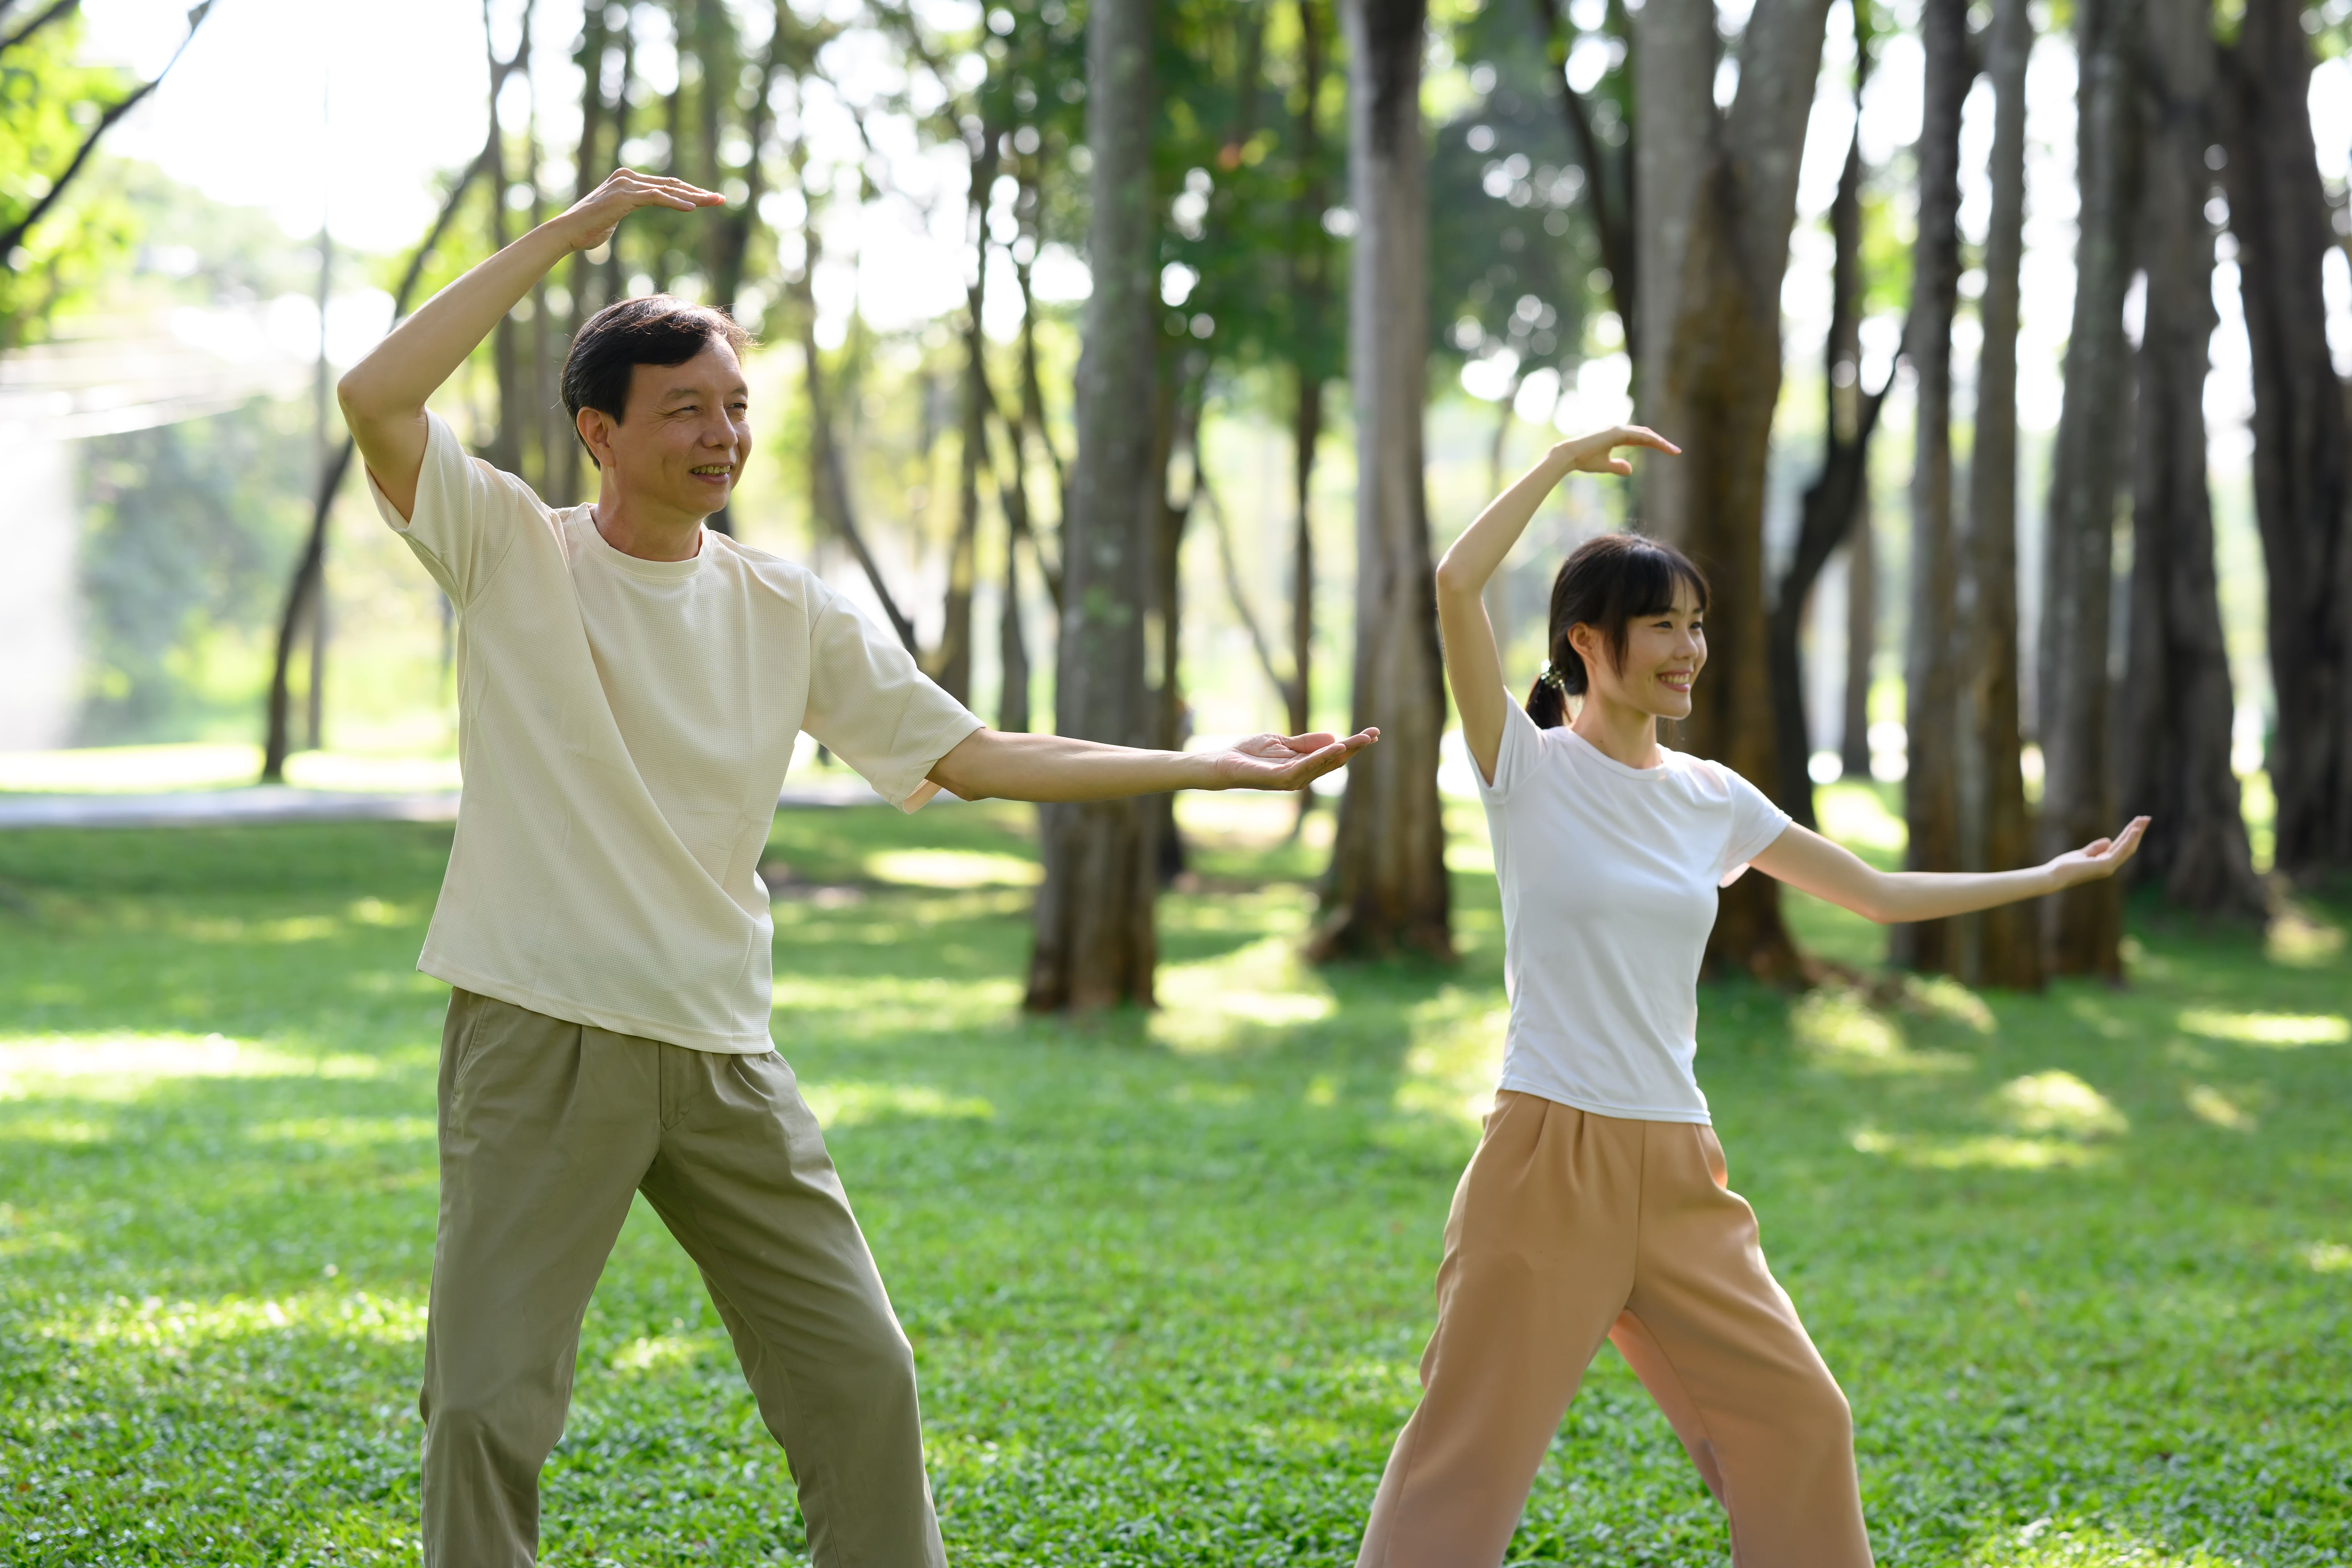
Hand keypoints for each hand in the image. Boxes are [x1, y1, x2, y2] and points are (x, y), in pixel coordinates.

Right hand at [557, 168, 724, 251]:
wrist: (567, 232)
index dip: (688, 192)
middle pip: (670, 184)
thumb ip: (624, 212)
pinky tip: (691, 208)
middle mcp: (627, 178)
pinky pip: (655, 197)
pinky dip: (674, 202)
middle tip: (721, 199)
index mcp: (627, 181)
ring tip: (714, 202)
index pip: (664, 185)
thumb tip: (623, 216)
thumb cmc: (587, 230)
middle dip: (698, 193)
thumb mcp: (612, 218)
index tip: (708, 200)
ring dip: (693, 196)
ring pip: (667, 188)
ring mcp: (625, 184)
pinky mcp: (624, 196)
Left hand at [1204, 729, 1378, 791]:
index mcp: (1303, 766)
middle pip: (1334, 761)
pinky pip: (1306, 767)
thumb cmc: (1250, 753)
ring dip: (1343, 752)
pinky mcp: (1280, 779)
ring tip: (1360, 740)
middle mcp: (1302, 776)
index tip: (1371, 733)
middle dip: (1354, 748)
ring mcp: (1292, 779)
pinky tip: (1335, 747)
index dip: (1352, 745)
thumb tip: (1334, 737)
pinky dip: (1321, 757)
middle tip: (1374, 734)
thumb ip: (1306, 743)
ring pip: (1324, 764)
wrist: (1223, 762)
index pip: (1333, 756)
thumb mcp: (1282, 742)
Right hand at [1550, 424, 1681, 476]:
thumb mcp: (1604, 465)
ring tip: (1673, 451)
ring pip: (1645, 434)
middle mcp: (1618, 429)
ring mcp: (1617, 429)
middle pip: (1646, 434)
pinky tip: (1662, 446)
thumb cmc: (1583, 460)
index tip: (1667, 451)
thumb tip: (1630, 469)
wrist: (1569, 456)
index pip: (1640, 438)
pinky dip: (1652, 440)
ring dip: (1660, 442)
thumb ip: (1618, 466)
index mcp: (1616, 436)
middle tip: (1676, 451)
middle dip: (1661, 442)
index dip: (1654, 443)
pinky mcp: (1616, 432)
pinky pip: (1639, 436)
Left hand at [2047, 817, 2149, 887]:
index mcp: (2105, 862)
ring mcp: (2109, 867)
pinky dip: (2128, 840)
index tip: (2137, 822)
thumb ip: (2095, 848)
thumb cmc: (2065, 866)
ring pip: (2128, 848)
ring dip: (2136, 833)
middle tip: (2146, 818)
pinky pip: (2121, 851)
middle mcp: (2110, 865)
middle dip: (2137, 831)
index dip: (2130, 834)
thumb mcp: (2082, 853)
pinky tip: (2135, 830)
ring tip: (2144, 820)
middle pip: (2128, 846)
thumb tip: (2108, 840)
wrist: (2054, 875)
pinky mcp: (2105, 866)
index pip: (2121, 846)